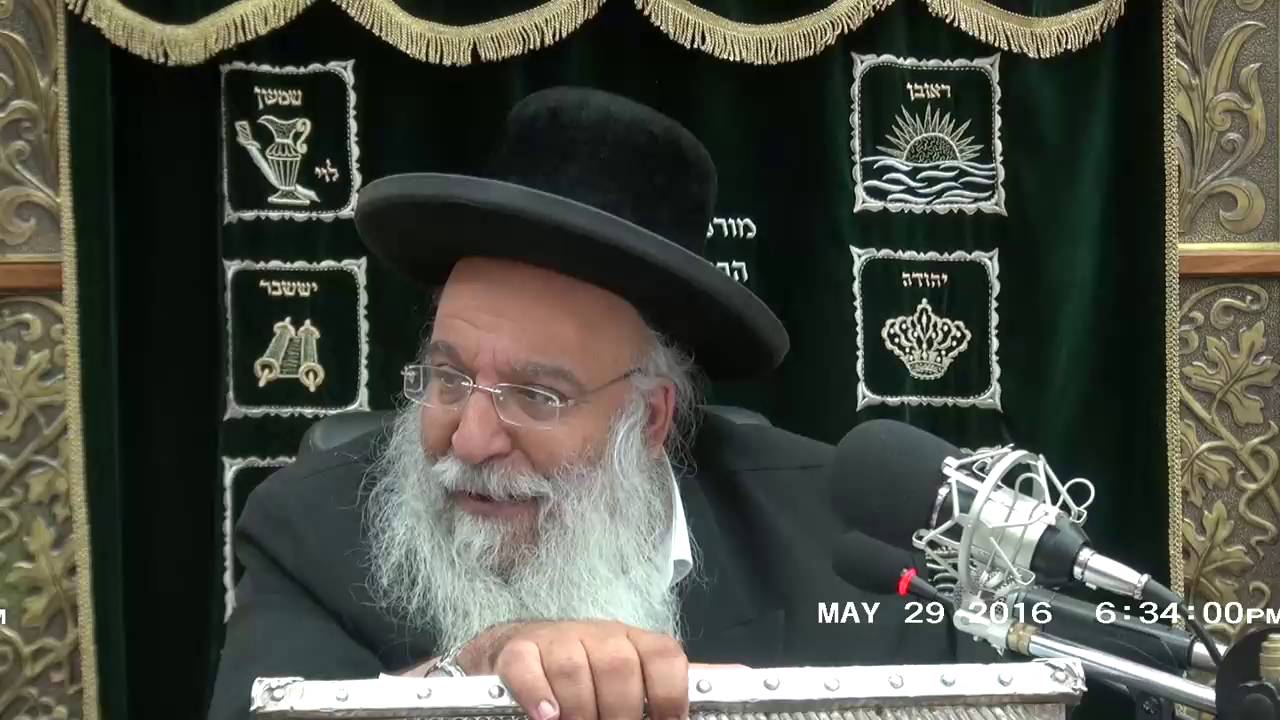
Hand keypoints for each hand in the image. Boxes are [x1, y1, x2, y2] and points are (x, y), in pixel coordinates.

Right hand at [456, 620, 689, 719]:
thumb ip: (647, 695)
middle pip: (619, 666)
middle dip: (620, 712)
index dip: (670, 695)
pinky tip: (547, 716)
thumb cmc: (580, 675)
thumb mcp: (619, 680)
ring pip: (574, 669)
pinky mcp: (517, 649)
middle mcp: (598, 634)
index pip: (663, 655)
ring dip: (579, 710)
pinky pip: (526, 668)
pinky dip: (538, 695)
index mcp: (632, 642)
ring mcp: (556, 638)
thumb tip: (681, 719)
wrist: (517, 648)